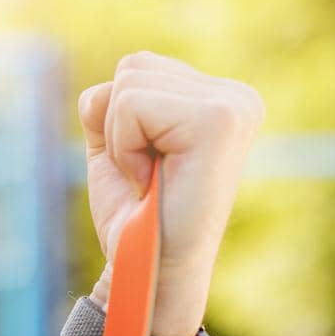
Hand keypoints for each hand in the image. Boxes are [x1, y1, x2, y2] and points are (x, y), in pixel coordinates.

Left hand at [78, 52, 262, 335]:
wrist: (148, 270)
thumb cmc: (134, 218)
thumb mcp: (118, 148)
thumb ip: (112, 106)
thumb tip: (98, 91)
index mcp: (220, 99)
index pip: (139, 67)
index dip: (120, 121)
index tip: (148, 168)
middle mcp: (237, 97)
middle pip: (133, 66)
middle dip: (118, 126)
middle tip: (146, 175)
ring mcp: (233, 105)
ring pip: (129, 80)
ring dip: (120, 138)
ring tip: (149, 177)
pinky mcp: (219, 120)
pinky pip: (131, 104)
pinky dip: (124, 146)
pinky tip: (150, 179)